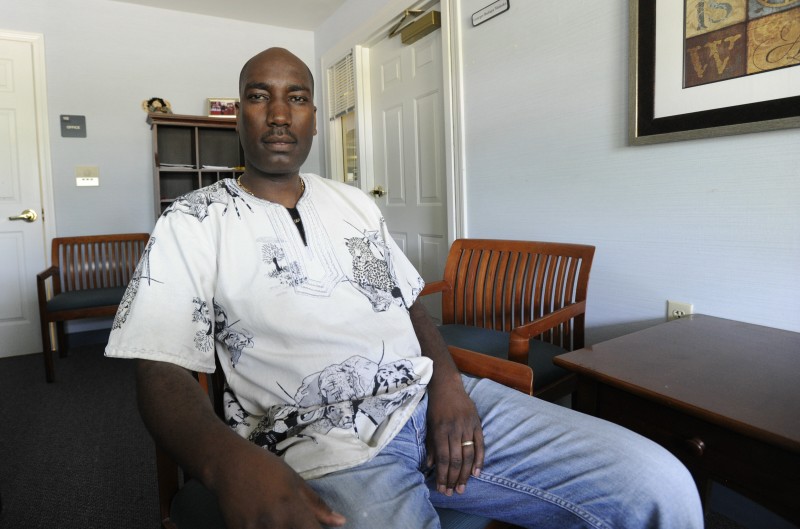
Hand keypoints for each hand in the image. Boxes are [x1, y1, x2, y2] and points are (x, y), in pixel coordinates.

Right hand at [212, 441, 345, 528]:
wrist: (229, 464)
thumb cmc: (267, 469)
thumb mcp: (296, 482)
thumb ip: (317, 507)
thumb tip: (341, 522)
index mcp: (293, 510)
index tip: (315, 528)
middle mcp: (275, 524)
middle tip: (293, 520)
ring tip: (279, 520)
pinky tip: (264, 522)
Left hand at [425, 373, 484, 495]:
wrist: (447, 385)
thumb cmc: (436, 407)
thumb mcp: (429, 425)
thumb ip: (430, 445)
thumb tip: (430, 466)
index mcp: (440, 431)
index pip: (442, 458)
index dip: (442, 475)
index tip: (441, 489)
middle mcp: (454, 430)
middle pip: (455, 460)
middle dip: (453, 478)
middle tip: (452, 492)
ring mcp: (467, 427)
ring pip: (467, 455)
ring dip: (465, 474)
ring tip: (462, 487)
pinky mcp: (477, 424)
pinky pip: (480, 445)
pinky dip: (479, 460)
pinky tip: (476, 473)